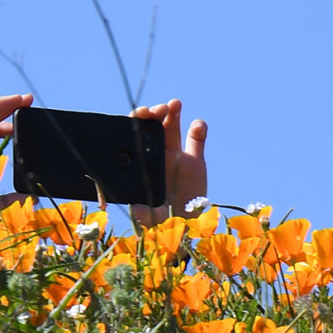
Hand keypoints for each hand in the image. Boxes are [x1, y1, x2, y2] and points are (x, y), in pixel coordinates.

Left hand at [129, 99, 207, 224]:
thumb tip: (135, 208)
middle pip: (152, 128)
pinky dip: (198, 130)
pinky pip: (197, 140)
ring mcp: (176, 157)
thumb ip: (143, 214)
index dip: (134, 123)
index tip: (138, 115)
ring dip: (172, 113)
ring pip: (172, 128)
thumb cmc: (162, 223)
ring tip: (173, 105)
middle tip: (157, 110)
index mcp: (141, 165)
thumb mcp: (150, 220)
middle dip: (153, 114)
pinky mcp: (196, 162)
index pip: (134, 138)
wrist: (188, 228)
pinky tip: (197, 125)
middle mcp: (156, 157)